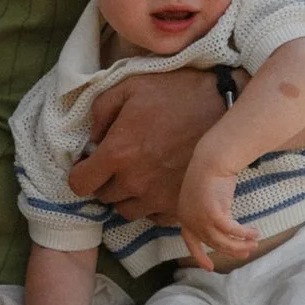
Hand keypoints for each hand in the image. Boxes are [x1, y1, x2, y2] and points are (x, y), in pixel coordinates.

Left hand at [69, 66, 220, 227]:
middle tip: (118, 164)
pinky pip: (154, 218)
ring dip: (127, 196)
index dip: (80, 173)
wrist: (225, 108)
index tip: (89, 164)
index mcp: (118, 153)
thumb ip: (100, 111)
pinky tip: (159, 185)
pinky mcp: (182, 205)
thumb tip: (91, 138)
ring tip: (140, 176)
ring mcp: (160, 197)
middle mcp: (136, 182)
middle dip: (105, 182)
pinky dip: (152, 206)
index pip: (79, 184)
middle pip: (104, 198)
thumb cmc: (176, 92)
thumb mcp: (130, 86)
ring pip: (128, 211)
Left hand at [178, 160, 259, 271]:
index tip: (209, 268)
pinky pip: (232, 231)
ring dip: (240, 245)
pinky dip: (244, 234)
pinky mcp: (213, 215)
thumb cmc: (211, 174)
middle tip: (245, 254)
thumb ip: (209, 213)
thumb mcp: (205, 197)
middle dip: (231, 250)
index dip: (200, 255)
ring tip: (254, 245)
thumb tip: (222, 226)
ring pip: (222, 240)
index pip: (191, 242)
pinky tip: (255, 234)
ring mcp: (200, 219)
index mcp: (185, 216)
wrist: (211, 160)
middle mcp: (190, 220)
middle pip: (213, 243)